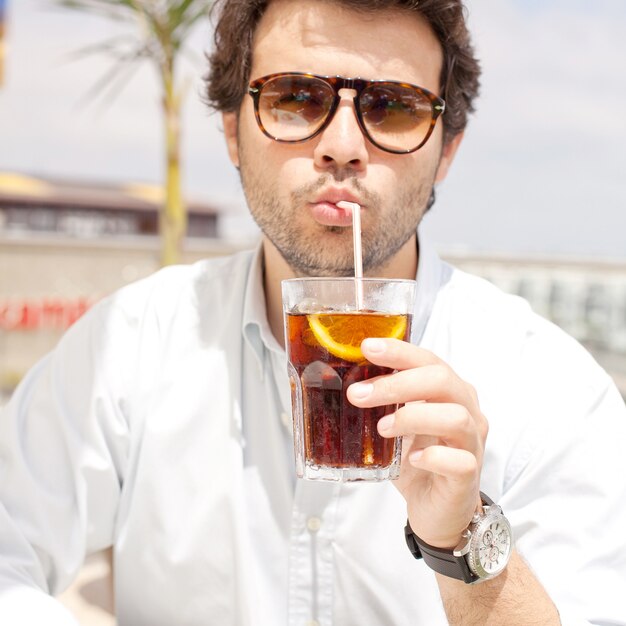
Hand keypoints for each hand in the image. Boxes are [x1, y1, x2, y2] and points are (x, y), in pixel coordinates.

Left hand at [347, 338, 487, 548]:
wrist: (439, 509)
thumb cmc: (417, 460)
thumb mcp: (396, 424)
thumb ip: (381, 402)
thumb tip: (341, 381)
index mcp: (449, 391)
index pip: (428, 360)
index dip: (399, 351)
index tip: (367, 348)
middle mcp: (467, 410)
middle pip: (442, 380)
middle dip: (397, 383)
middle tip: (358, 394)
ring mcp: (471, 443)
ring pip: (455, 417)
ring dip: (412, 417)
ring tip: (382, 428)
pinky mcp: (468, 476)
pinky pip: (459, 461)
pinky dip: (432, 458)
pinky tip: (411, 460)